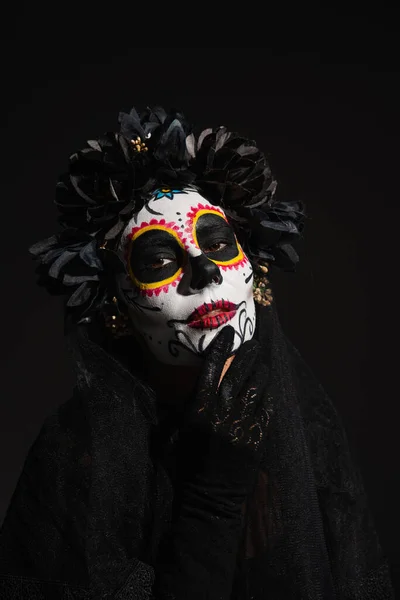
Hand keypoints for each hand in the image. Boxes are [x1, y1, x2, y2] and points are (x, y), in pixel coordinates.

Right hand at [178, 326, 271, 512]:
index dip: (220, 348)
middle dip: (248, 355)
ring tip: (263, 363)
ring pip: (255, 388)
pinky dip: (268, 396)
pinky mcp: (257, 439)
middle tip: (255, 343)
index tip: (228, 333)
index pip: (211, 370)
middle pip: (238, 373)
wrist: (209, 498)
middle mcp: (221, 414)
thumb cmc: (188, 466)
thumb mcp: (180, 433)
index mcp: (198, 410)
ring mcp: (241, 426)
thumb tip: (197, 385)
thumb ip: (190, 407)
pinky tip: (268, 389)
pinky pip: (266, 409)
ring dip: (261, 372)